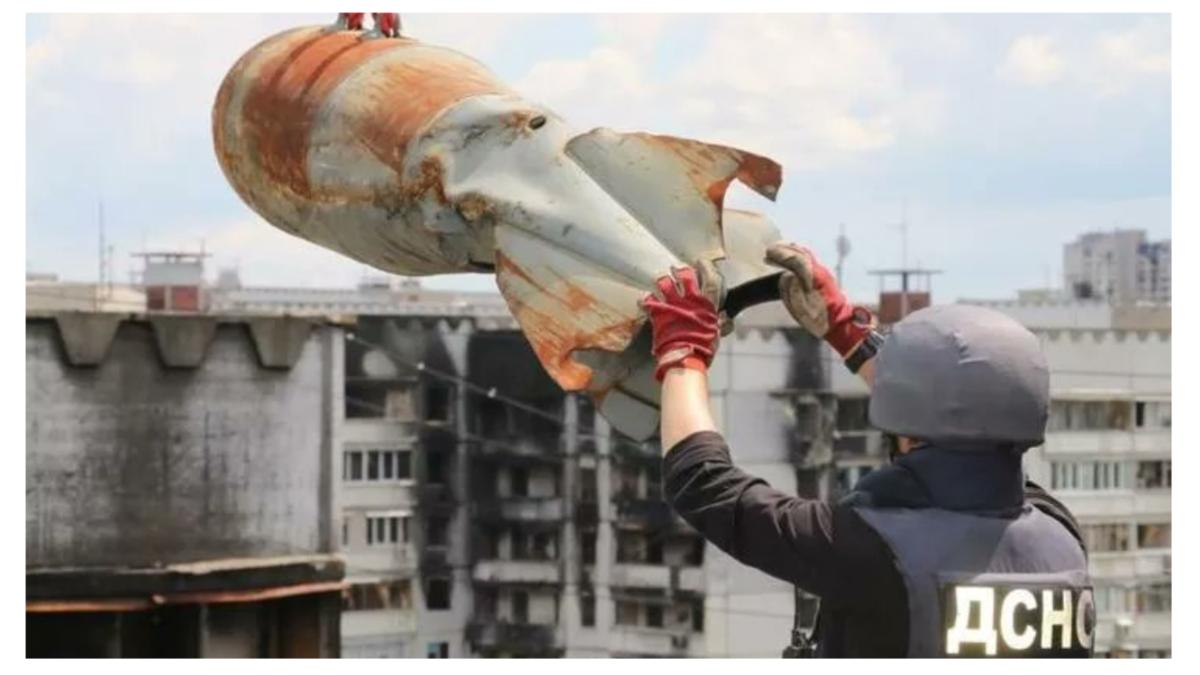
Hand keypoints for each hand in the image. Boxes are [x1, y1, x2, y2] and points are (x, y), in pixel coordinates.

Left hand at [641, 266, 720, 381]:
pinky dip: (645, 299)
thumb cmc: (704, 347)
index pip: (710, 278)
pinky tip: (645, 299)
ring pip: (664, 282)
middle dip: (680, 270)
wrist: (685, 357)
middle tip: (677, 269)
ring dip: (662, 281)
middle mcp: (690, 299)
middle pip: (685, 274)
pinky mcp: (658, 312)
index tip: (701, 263)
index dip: (706, 267)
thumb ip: (717, 322)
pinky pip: (647, 300)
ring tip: (661, 282)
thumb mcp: (715, 333)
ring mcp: (672, 304)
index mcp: (707, 303)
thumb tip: (724, 318)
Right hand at [765, 242, 873, 356]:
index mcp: (816, 279)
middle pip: (802, 253)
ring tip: (775, 251)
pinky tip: (787, 260)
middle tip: (768, 251)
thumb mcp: (804, 312)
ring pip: (806, 254)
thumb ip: (793, 293)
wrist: (840, 323)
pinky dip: (795, 255)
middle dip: (784, 249)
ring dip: (790, 251)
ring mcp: (823, 272)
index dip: (782, 255)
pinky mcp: (822, 276)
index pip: (798, 260)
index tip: (768, 254)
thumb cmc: (821, 320)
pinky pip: (807, 259)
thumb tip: (787, 276)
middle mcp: (821, 272)